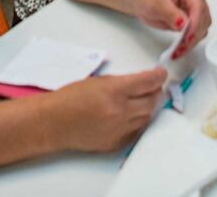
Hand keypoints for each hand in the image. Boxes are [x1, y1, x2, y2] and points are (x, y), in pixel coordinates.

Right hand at [47, 69, 167, 152]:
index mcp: (114, 91)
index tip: (161, 73)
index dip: (158, 76)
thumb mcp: (98, 81)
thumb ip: (122, 82)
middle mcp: (120, 111)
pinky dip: (138, 122)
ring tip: (140, 100)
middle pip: (152, 100)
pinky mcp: (117, 143)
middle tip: (152, 87)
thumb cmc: (71, 98)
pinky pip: (137, 131)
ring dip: (148, 107)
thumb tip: (141, 83)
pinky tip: (130, 115)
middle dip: (155, 91)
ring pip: (147, 117)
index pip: (148, 82)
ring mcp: (120, 129)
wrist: (55, 123)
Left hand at [122, 0, 210, 56]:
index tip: (188, 36)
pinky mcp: (189, 20)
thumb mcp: (155, 2)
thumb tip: (184, 24)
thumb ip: (170, 13)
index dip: (196, 22)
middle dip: (194, 34)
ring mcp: (192, 9)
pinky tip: (179, 48)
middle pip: (203, 18)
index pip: (199, 5)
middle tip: (182, 46)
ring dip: (192, 41)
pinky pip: (194, 34)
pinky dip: (188, 42)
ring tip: (179, 50)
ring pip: (201, 28)